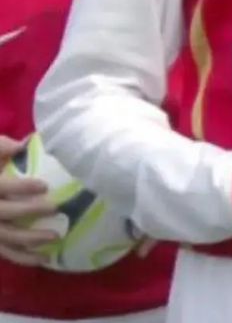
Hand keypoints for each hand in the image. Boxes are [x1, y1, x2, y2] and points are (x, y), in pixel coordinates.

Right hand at [0, 135, 57, 265]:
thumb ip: (2, 147)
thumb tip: (26, 142)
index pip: (4, 187)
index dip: (22, 187)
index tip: (44, 185)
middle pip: (7, 213)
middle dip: (30, 211)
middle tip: (55, 208)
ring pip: (6, 238)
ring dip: (30, 241)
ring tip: (55, 238)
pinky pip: (5, 253)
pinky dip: (23, 258)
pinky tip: (43, 258)